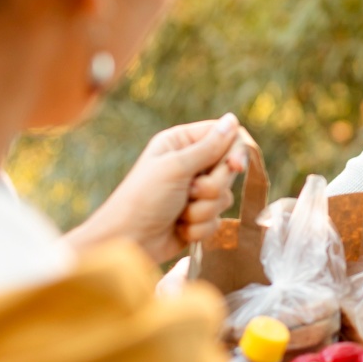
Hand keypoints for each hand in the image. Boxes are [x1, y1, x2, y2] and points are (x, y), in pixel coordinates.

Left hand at [65, 113, 248, 262]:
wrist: (127, 242)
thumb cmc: (144, 199)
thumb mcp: (176, 168)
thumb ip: (209, 147)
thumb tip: (232, 120)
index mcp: (181, 143)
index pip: (225, 136)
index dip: (235, 150)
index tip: (235, 166)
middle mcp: (190, 164)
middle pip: (228, 169)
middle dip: (211, 187)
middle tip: (189, 191)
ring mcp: (195, 192)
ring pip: (224, 197)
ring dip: (203, 209)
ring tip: (179, 212)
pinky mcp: (198, 217)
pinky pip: (217, 220)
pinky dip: (199, 227)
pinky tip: (179, 227)